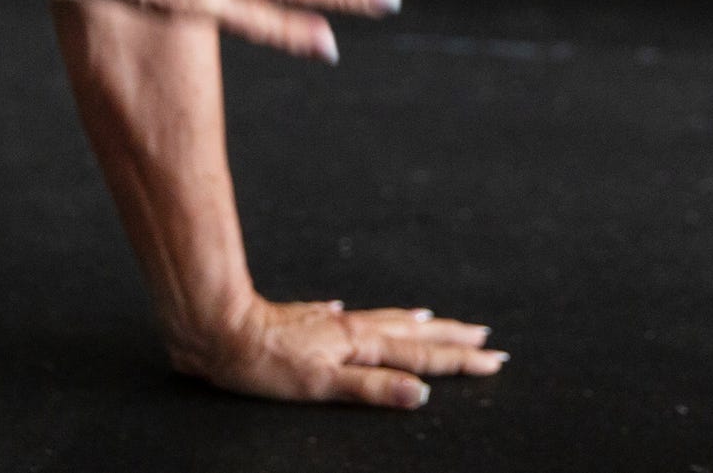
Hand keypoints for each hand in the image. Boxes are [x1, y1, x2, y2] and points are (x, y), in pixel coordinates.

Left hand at [170, 294, 505, 407]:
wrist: (219, 327)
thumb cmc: (263, 362)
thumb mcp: (320, 384)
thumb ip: (372, 388)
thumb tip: (422, 393)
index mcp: (359, 345)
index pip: (420, 355)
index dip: (458, 360)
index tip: (493, 360)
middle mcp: (350, 329)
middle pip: (413, 333)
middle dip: (451, 339)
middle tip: (486, 340)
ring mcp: (331, 323)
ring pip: (387, 323)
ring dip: (419, 326)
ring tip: (441, 322)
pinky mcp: (312, 323)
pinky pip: (358, 320)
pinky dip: (374, 321)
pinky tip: (365, 319)